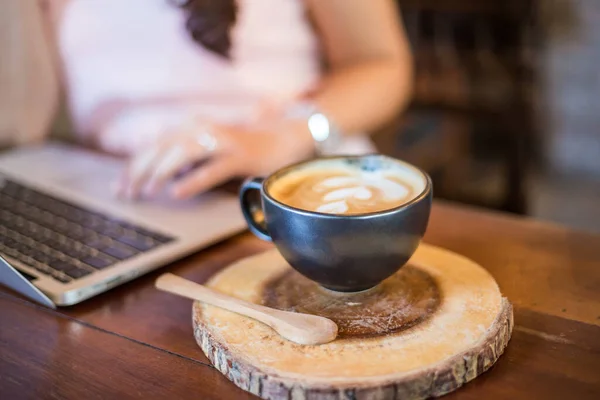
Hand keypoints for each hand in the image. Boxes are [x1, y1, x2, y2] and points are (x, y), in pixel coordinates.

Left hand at [116, 120, 314, 199]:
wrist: (284, 140)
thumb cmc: (243, 149)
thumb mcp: (208, 151)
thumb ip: (184, 159)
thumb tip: (155, 174)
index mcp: (192, 128)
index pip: (154, 146)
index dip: (133, 166)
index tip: (118, 186)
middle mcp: (203, 129)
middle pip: (162, 148)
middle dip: (139, 171)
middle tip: (124, 194)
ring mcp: (223, 141)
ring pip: (183, 154)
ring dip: (160, 173)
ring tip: (146, 192)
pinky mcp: (240, 155)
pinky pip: (212, 169)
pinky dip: (193, 181)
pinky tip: (177, 193)